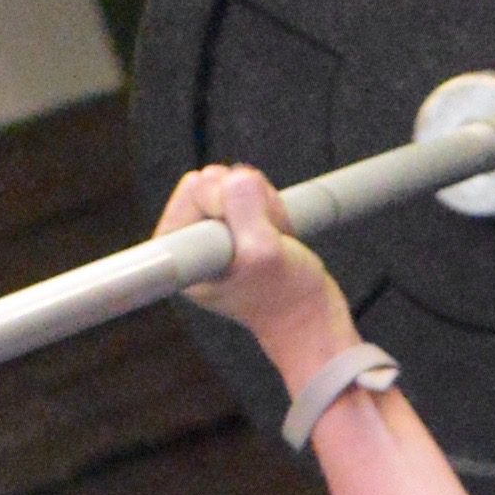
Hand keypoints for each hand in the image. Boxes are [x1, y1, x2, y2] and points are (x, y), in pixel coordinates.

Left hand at [158, 160, 352, 393]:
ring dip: (264, 204)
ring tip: (274, 239)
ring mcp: (212, 234)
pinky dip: (272, 205)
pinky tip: (277, 234)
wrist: (311, 317)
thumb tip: (236, 176)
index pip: (195, 190)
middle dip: (248, 201)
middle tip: (267, 238)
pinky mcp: (234, 225)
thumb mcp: (264, 253)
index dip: (228, 201)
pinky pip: (251, 189)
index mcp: (183, 256)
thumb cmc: (286, 297)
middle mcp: (190, 244)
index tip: (245, 242)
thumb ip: (245, 209)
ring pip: (235, 180)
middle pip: (213, 180)